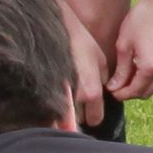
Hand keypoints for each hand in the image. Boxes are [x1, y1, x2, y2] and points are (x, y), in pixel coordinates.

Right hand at [58, 11, 112, 125]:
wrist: (60, 30)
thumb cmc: (81, 44)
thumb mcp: (101, 61)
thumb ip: (104, 80)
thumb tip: (105, 91)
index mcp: (92, 91)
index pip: (96, 119)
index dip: (95, 115)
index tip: (94, 111)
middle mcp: (76, 97)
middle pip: (77, 122)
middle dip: (79, 117)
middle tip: (79, 109)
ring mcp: (60, 94)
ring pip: (62, 119)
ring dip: (65, 115)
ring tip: (67, 105)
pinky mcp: (47, 89)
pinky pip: (49, 109)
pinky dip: (52, 109)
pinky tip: (54, 101)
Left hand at [109, 0, 152, 102]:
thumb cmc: (139, 21)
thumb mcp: (124, 46)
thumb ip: (120, 71)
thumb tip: (114, 87)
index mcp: (150, 68)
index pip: (134, 91)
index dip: (121, 94)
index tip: (110, 90)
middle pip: (145, 93)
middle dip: (130, 93)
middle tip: (117, 86)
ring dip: (140, 86)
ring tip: (126, 77)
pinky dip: (149, 78)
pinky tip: (138, 68)